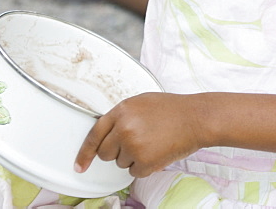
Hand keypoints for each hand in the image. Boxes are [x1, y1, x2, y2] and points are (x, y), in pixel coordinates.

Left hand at [75, 93, 203, 177]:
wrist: (196, 118)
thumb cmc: (172, 109)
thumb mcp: (140, 102)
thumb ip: (121, 116)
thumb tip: (108, 132)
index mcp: (121, 111)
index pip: (94, 135)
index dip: (84, 153)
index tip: (79, 165)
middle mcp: (124, 128)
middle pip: (105, 153)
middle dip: (116, 151)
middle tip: (136, 141)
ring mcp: (133, 146)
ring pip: (121, 163)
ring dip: (133, 158)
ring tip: (152, 141)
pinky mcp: (144, 162)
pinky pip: (135, 172)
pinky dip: (145, 166)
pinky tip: (157, 151)